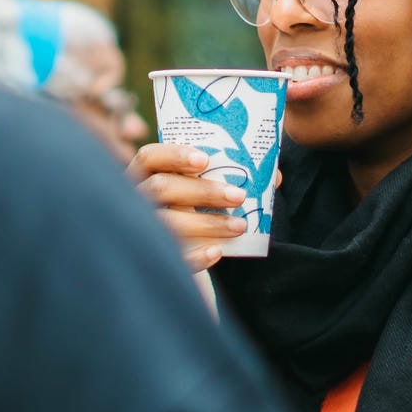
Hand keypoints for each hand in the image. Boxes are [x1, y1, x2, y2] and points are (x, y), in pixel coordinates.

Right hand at [128, 140, 255, 272]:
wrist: (179, 244)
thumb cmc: (190, 203)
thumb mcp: (201, 186)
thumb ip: (228, 176)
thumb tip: (274, 176)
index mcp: (145, 173)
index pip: (149, 157)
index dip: (174, 155)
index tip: (205, 160)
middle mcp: (137, 198)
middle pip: (161, 188)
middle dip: (202, 191)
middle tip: (238, 195)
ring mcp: (140, 228)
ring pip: (167, 224)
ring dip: (207, 223)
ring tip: (239, 226)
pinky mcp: (149, 255)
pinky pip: (172, 256)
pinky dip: (195, 255)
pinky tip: (218, 252)